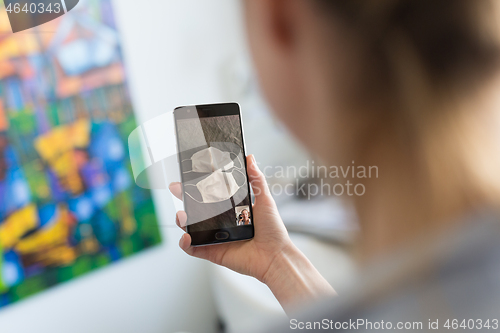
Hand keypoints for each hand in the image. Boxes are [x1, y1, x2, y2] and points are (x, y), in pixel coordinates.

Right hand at [169, 155, 334, 312]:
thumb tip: (250, 157)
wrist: (275, 255)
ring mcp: (215, 237)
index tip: (189, 174)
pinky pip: (193, 249)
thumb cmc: (272, 229)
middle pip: (196, 209)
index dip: (198, 185)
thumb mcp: (264, 200)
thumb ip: (256, 179)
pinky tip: (186, 237)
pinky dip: (186, 244)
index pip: (210, 194)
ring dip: (181, 220)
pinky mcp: (212, 252)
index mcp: (231, 209)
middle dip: (183, 198)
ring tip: (182, 215)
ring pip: (191, 228)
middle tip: (176, 188)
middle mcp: (221, 223)